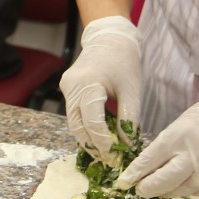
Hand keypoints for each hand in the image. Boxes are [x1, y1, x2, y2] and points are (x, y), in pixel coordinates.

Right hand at [59, 16, 141, 160]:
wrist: (109, 38)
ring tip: (106, 152)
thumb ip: (128, 119)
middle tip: (110, 161)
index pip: (92, 121)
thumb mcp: (132, 90)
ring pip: (74, 123)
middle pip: (77, 126)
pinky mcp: (67, 89)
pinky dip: (86, 127)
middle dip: (93, 145)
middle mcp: (71, 87)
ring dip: (88, 139)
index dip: (103, 142)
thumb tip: (127, 146)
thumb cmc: (124, 61)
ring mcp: (66, 88)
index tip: (116, 156)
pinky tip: (100, 136)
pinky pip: (75, 114)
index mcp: (88, 84)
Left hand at [116, 76, 198, 197]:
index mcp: (181, 134)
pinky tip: (188, 181)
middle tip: (140, 190)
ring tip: (163, 186)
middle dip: (149, 188)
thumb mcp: (181, 124)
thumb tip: (144, 170)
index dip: (135, 173)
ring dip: (170, 190)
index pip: (151, 159)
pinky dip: (192, 189)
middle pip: (166, 180)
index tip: (124, 182)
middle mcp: (198, 152)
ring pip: (184, 190)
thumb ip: (166, 147)